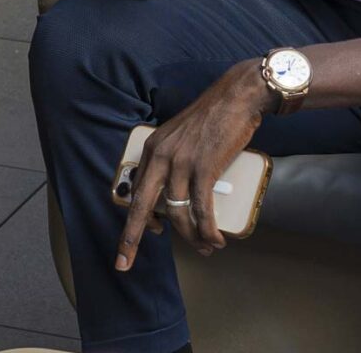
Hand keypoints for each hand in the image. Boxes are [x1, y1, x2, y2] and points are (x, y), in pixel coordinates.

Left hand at [116, 59, 270, 269]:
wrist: (237, 97)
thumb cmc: (213, 118)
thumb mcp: (181, 136)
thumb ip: (174, 159)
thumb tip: (177, 191)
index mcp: (152, 149)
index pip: (137, 191)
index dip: (137, 219)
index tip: (143, 236)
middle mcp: (161, 157)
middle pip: (141, 206)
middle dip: (130, 239)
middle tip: (123, 264)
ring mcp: (182, 163)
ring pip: (176, 213)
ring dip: (191, 238)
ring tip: (206, 248)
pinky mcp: (205, 168)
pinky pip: (202, 210)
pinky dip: (208, 230)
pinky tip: (216, 240)